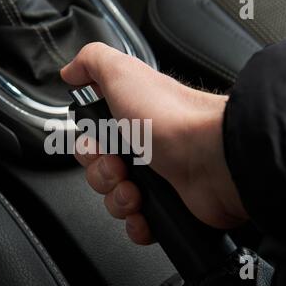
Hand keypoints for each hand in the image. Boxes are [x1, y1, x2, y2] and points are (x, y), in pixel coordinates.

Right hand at [61, 43, 247, 244]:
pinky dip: (136, 223)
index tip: (99, 145)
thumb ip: (93, 63)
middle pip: (99, 172)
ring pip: (114, 200)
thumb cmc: (172, 118)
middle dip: (102, 175)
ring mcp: (155, 180)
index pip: (92, 141)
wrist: (214, 157)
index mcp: (130, 121)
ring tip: (136, 191)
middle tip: (120, 167)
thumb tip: (71, 71)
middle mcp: (142, 149)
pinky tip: (144, 212)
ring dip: (118, 199)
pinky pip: (136, 223)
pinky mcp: (167, 207)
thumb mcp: (123, 74)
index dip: (88, 147)